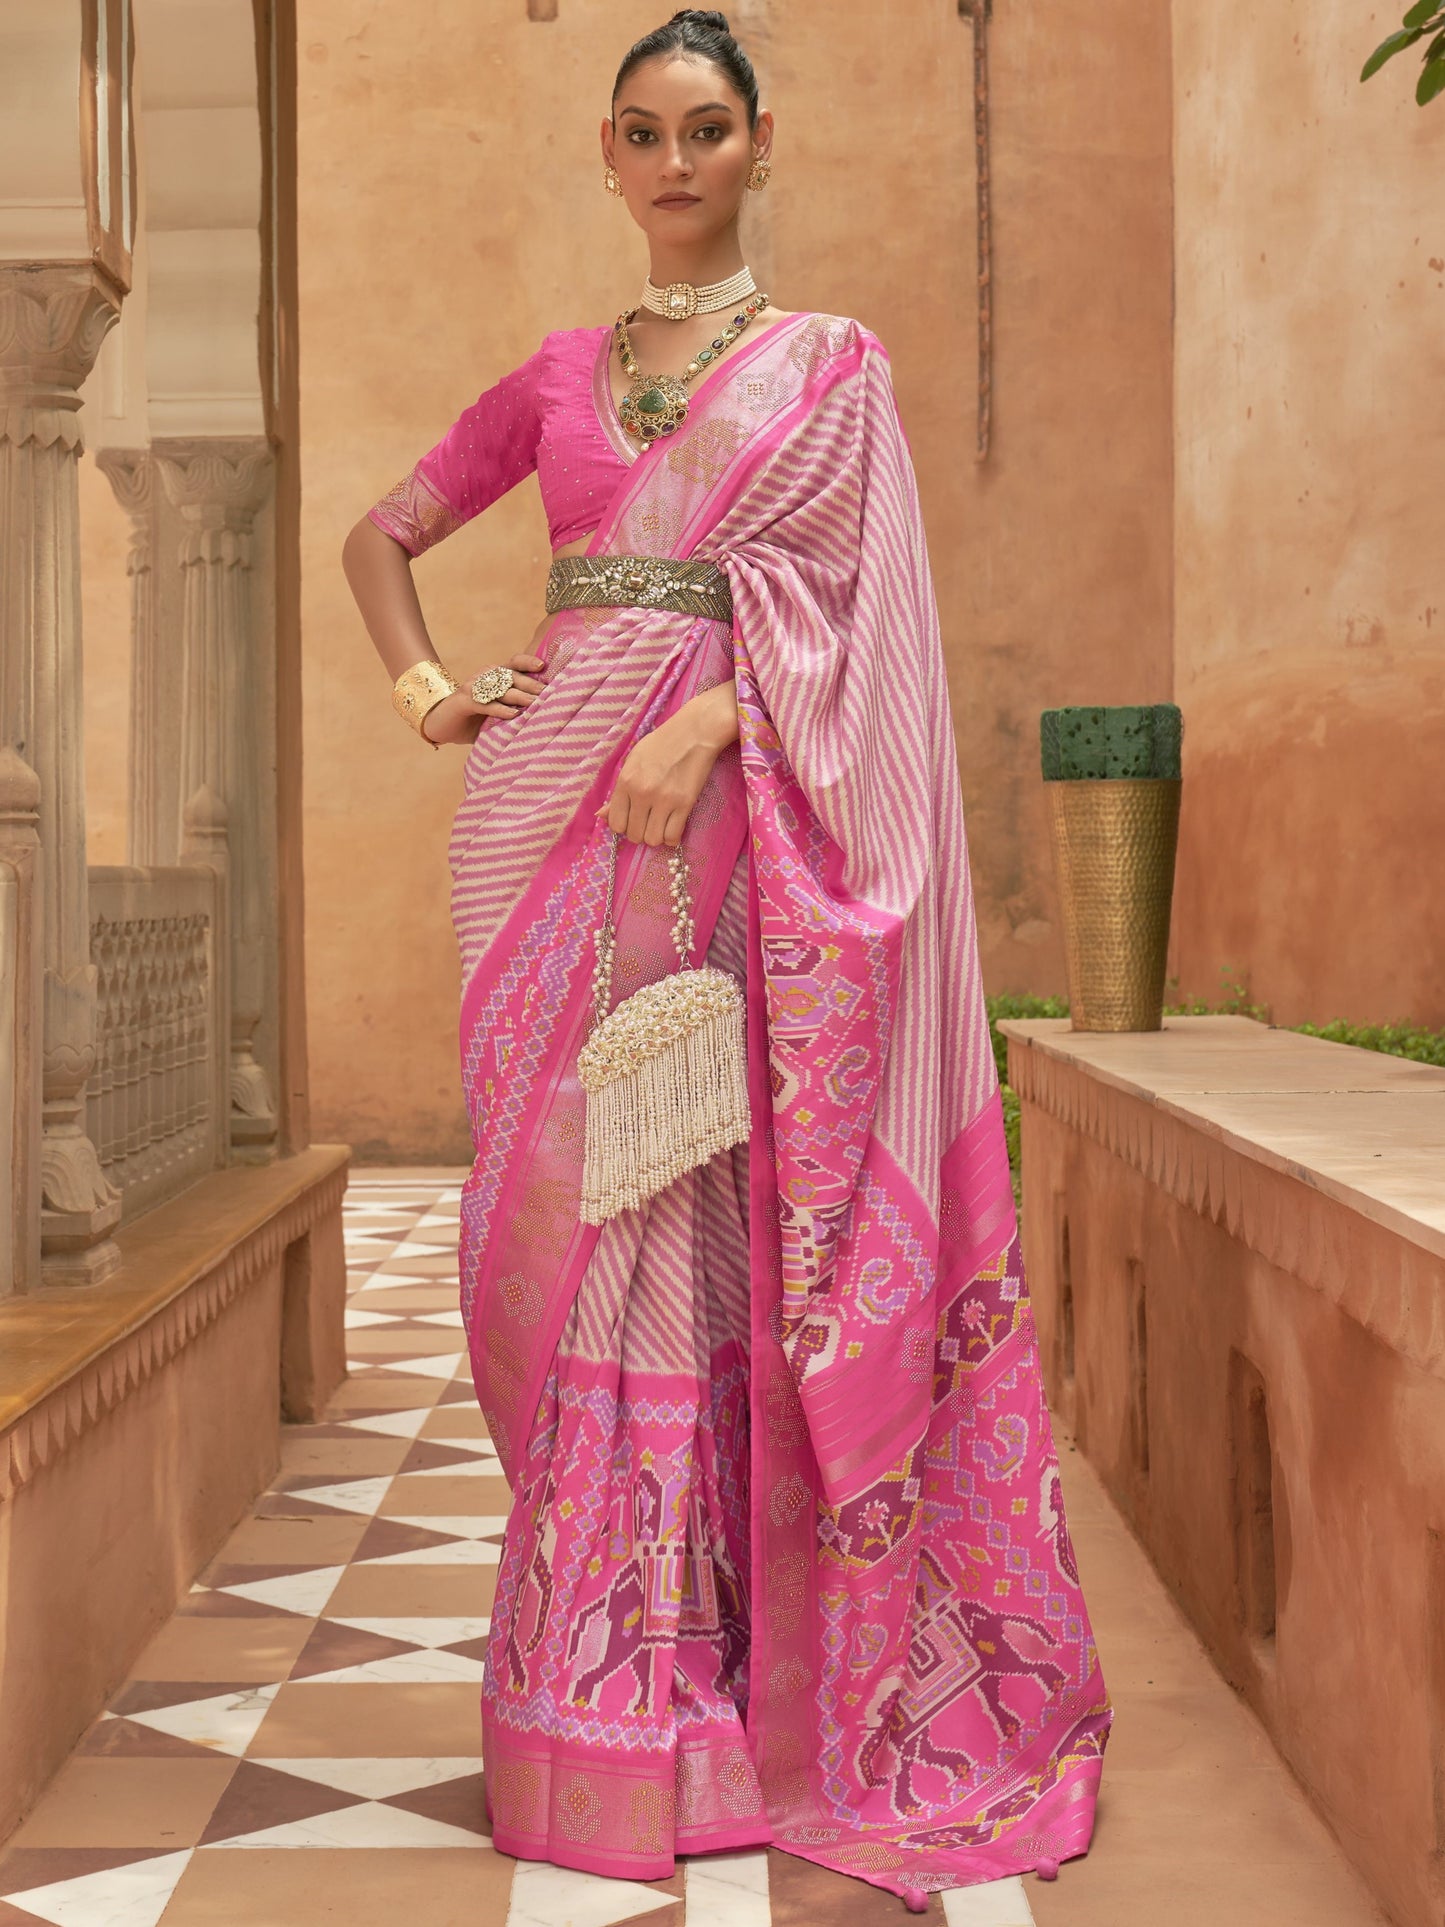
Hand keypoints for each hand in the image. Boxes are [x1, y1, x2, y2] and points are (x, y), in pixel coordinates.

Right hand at [421, 652, 547, 745]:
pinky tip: (513, 715)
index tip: (543, 667)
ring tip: (535, 704)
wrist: (440, 724)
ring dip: (519, 696)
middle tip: (547, 693)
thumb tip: (543, 714)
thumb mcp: (496, 712)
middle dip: (530, 684)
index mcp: (494, 676)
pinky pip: (484, 703)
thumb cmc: (473, 719)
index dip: (528, 662)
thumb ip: (515, 710)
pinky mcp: (464, 701)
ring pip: (500, 689)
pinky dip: (500, 709)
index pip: (514, 663)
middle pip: (511, 676)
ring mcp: (473, 687)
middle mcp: (484, 677)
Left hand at [598, 680, 738, 845]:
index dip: (623, 826)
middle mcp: (642, 793)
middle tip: (648, 822)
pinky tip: (673, 826)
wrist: (693, 733)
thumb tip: (601, 815)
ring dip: (656, 837)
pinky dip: (672, 837)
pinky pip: (673, 836)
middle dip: (640, 833)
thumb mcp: (633, 761)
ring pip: (653, 840)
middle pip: (634, 835)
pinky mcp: (684, 804)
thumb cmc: (661, 744)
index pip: (616, 823)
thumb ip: (618, 791)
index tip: (632, 820)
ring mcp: (664, 800)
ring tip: (660, 825)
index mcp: (626, 781)